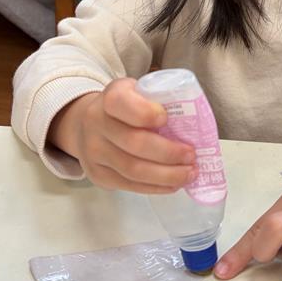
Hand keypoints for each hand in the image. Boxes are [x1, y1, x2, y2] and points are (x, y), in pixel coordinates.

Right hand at [47, 79, 196, 193]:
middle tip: (191, 155)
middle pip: (134, 143)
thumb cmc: (125, 108)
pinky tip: (173, 183)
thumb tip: (193, 124)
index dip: (146, 113)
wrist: (88, 124)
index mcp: (110, 98)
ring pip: (133, 170)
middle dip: (168, 153)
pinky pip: (130, 185)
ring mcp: (94, 152)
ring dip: (167, 175)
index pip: (123, 104)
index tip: (166, 118)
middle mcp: (96, 124)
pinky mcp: (98, 175)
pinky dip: (156, 187)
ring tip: (189, 173)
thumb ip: (158, 102)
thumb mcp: (138, 93)